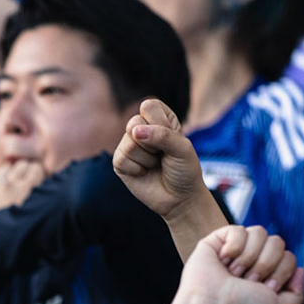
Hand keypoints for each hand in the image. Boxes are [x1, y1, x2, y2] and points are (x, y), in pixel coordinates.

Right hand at [113, 98, 208, 221]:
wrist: (179, 198)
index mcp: (159, 118)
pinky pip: (122, 159)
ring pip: (129, 143)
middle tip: (162, 154)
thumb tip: (135, 132)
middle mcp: (142, 129)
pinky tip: (145, 173)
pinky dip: (137, 169)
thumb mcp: (183, 149)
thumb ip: (163, 135)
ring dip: (147, 158)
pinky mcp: (120, 162)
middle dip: (153, 142)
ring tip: (155, 165)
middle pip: (134, 122)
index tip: (172, 138)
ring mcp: (128, 145)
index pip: (149, 106)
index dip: (160, 122)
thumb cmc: (184, 170)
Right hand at [178, 224, 303, 303]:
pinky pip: (239, 229)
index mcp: (268, 272)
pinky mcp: (218, 240)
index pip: (289, 256)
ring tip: (233, 273)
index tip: (262, 289)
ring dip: (248, 257)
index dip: (280, 273)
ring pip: (260, 232)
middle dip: (265, 264)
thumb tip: (300, 269)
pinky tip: (222, 261)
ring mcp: (236, 247)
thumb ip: (299, 294)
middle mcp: (253, 258)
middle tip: (247, 281)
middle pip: (277, 241)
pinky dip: (234, 247)